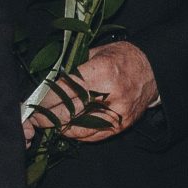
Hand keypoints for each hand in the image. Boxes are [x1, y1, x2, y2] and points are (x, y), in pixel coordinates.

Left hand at [22, 41, 156, 141]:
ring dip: (58, 126)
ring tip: (45, 123)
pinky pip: (93, 135)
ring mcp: (116, 112)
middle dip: (47, 115)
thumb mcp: (98, 52)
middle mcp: (110, 94)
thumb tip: (48, 80)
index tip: (32, 103)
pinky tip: (65, 129)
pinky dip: (76, 133)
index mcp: (101, 71)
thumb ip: (74, 66)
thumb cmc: (124, 58)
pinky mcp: (121, 124)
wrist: (154, 70)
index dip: (45, 98)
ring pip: (78, 126)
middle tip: (33, 117)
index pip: (64, 89)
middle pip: (68, 109)